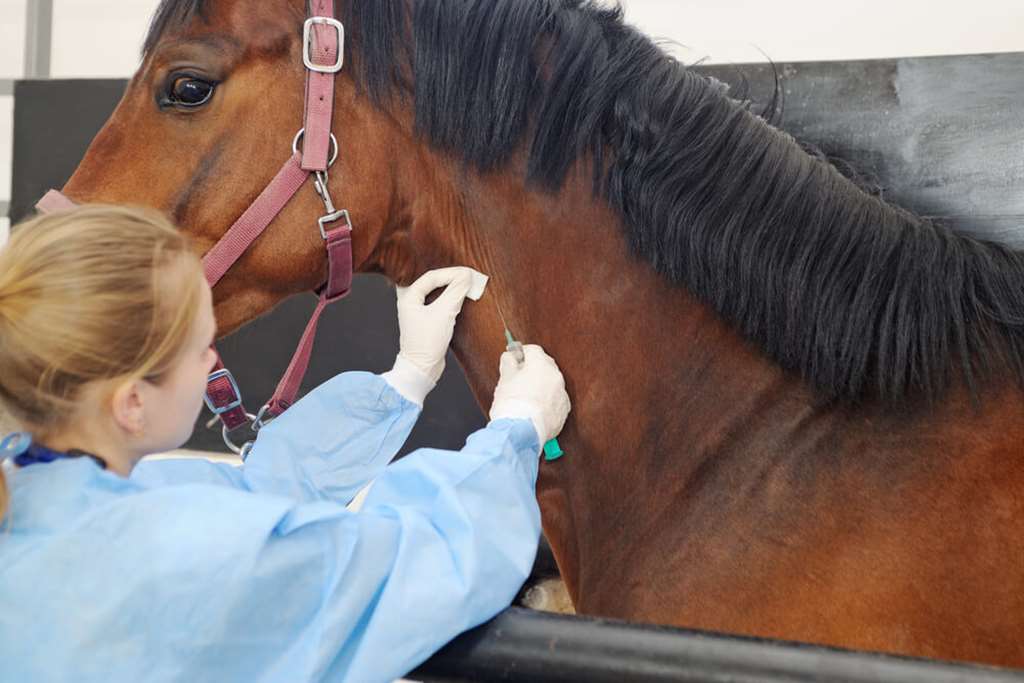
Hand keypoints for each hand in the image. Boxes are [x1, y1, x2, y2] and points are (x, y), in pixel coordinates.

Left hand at [395, 268, 474, 384]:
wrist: (422, 369)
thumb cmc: (427, 343)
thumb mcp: (444, 313)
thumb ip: (456, 291)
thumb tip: (466, 275)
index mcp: (408, 297)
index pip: (431, 276)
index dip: (451, 273)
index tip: (468, 273)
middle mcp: (410, 302)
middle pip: (432, 282)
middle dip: (450, 278)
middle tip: (467, 276)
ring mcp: (418, 312)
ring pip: (436, 292)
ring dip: (451, 288)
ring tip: (466, 285)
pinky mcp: (426, 321)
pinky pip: (438, 303)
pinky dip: (450, 299)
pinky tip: (460, 298)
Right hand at [489, 345, 570, 446]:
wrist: (521, 432)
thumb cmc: (511, 405)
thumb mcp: (504, 380)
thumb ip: (508, 364)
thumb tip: (510, 357)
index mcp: (541, 365)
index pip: (534, 350)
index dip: (522, 353)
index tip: (514, 358)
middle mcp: (556, 377)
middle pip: (545, 365)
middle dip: (533, 368)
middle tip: (518, 376)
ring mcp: (562, 395)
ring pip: (551, 384)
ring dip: (541, 386)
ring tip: (526, 396)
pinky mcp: (563, 411)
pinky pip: (555, 401)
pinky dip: (547, 401)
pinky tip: (535, 409)